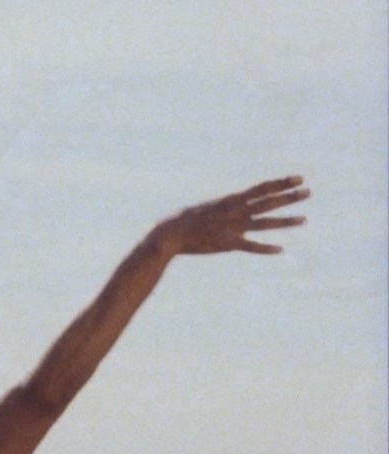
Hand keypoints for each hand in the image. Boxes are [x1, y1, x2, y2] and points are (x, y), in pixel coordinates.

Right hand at [153, 176, 308, 254]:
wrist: (170, 233)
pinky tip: (280, 249)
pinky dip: (265, 248)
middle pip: (267, 203)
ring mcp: (232, 227)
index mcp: (230, 200)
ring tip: (305, 219)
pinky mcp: (227, 243)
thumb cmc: (186, 220)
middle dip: (289, 197)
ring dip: (285, 222)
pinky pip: (250, 246)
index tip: (299, 178)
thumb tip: (236, 205)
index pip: (261, 189)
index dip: (281, 183)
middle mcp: (234, 211)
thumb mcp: (209, 207)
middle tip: (308, 192)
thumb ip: (226, 207)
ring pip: (264, 223)